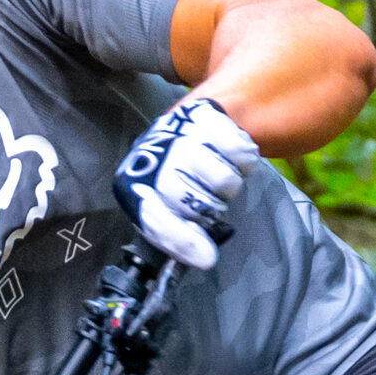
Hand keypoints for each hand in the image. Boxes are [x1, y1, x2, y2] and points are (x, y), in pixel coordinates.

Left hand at [114, 93, 259, 269]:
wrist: (186, 129)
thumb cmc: (176, 178)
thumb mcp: (169, 209)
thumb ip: (181, 238)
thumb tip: (206, 259)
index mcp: (132, 186)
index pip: (156, 220)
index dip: (182, 241)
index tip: (205, 256)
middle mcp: (152, 157)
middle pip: (194, 202)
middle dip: (209, 209)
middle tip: (208, 200)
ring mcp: (178, 133)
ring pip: (223, 181)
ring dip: (229, 184)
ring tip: (216, 175)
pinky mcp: (204, 115)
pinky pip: (241, 153)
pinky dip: (243, 160)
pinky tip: (228, 155)